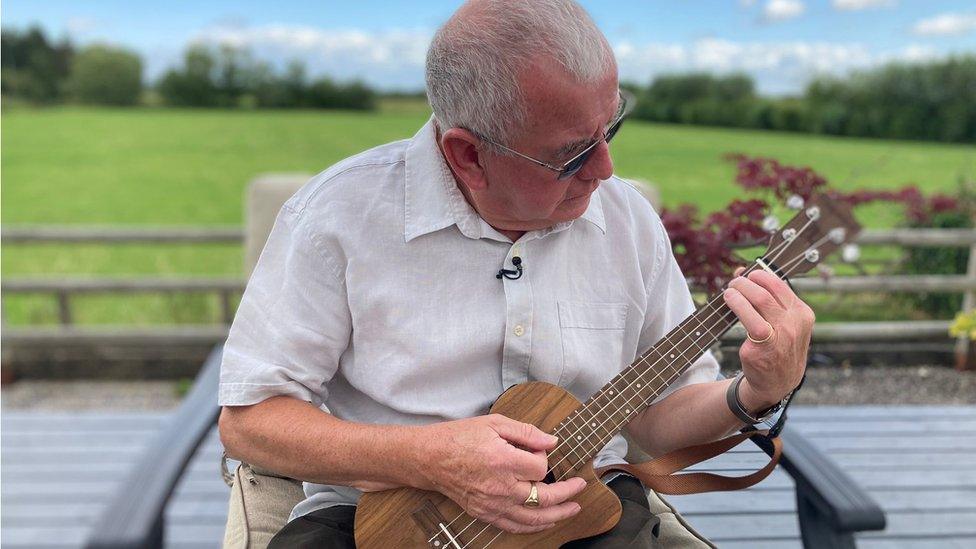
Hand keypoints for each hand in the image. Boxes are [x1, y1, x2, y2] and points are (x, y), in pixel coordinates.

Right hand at [418, 414, 585, 533]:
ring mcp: (493, 504)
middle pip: (545, 496)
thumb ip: (527, 432)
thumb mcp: (495, 423)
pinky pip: (514, 526)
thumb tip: (552, 441)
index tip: (538, 451)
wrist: (430, 458)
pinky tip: (545, 522)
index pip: (541, 467)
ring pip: (533, 517)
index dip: (545, 458)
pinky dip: (533, 526)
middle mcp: (501, 486)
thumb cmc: (459, 437)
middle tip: (580, 486)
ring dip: (558, 515)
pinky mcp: (485, 513)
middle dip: (567, 492)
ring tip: (573, 509)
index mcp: (503, 460)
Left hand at [723, 268, 814, 409]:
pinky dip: (736, 308)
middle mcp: (794, 324)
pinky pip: (747, 321)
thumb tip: (743, 272)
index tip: (747, 274)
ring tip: (728, 292)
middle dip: (744, 283)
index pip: (779, 285)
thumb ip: (768, 298)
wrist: (777, 382)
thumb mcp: (784, 322)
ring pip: (757, 302)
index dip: (759, 275)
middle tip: (733, 283)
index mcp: (802, 314)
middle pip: (765, 292)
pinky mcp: (762, 349)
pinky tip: (729, 306)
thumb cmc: (778, 345)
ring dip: (737, 293)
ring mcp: (779, 337)